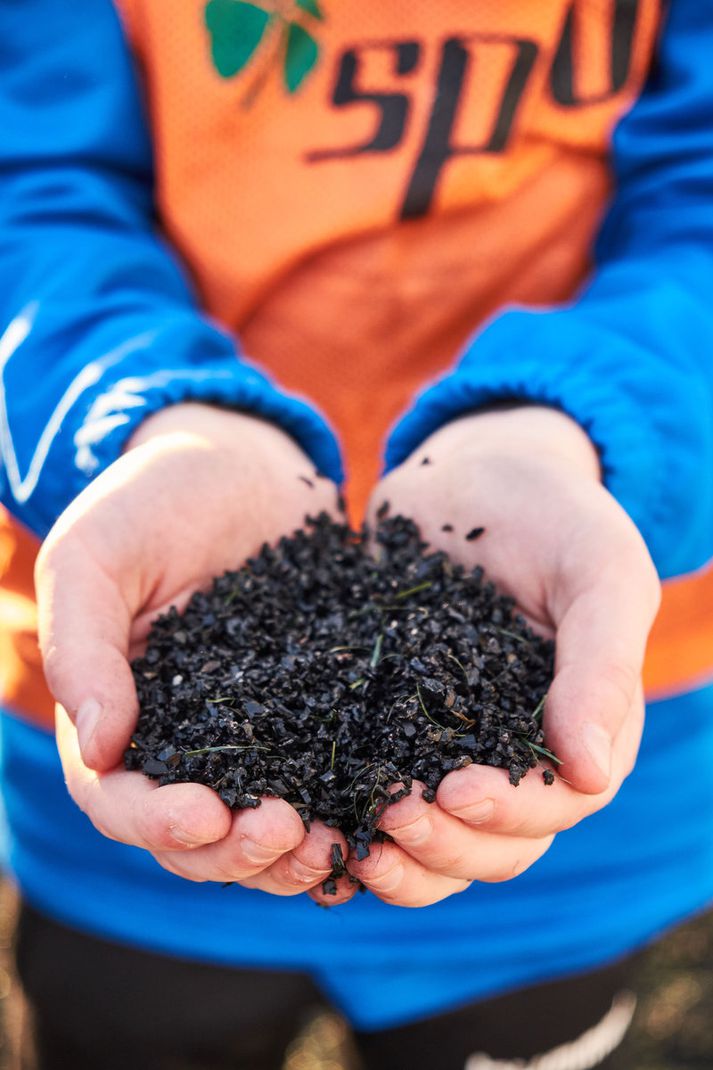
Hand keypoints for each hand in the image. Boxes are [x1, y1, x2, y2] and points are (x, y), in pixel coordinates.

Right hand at [38, 404, 354, 903]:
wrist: (236, 461)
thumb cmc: (148, 500)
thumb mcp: (93, 558)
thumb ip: (84, 648)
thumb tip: (100, 747)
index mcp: (120, 717)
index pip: (121, 800)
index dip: (157, 822)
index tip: (205, 815)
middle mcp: (186, 742)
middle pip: (198, 837)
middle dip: (236, 851)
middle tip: (284, 833)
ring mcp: (254, 734)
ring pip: (263, 827)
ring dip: (293, 852)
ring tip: (333, 841)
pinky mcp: (315, 714)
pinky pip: (327, 778)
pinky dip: (346, 808)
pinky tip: (378, 813)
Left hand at [348, 407, 660, 906]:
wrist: (470, 467)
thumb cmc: (551, 510)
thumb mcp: (598, 571)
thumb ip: (601, 666)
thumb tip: (589, 776)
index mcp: (582, 726)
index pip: (558, 804)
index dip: (509, 812)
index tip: (453, 789)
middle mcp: (515, 750)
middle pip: (493, 843)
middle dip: (446, 845)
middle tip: (390, 813)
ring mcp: (450, 743)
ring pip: (437, 841)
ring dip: (401, 858)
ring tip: (355, 839)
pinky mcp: (389, 723)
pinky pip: (376, 794)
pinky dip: (353, 824)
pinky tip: (315, 824)